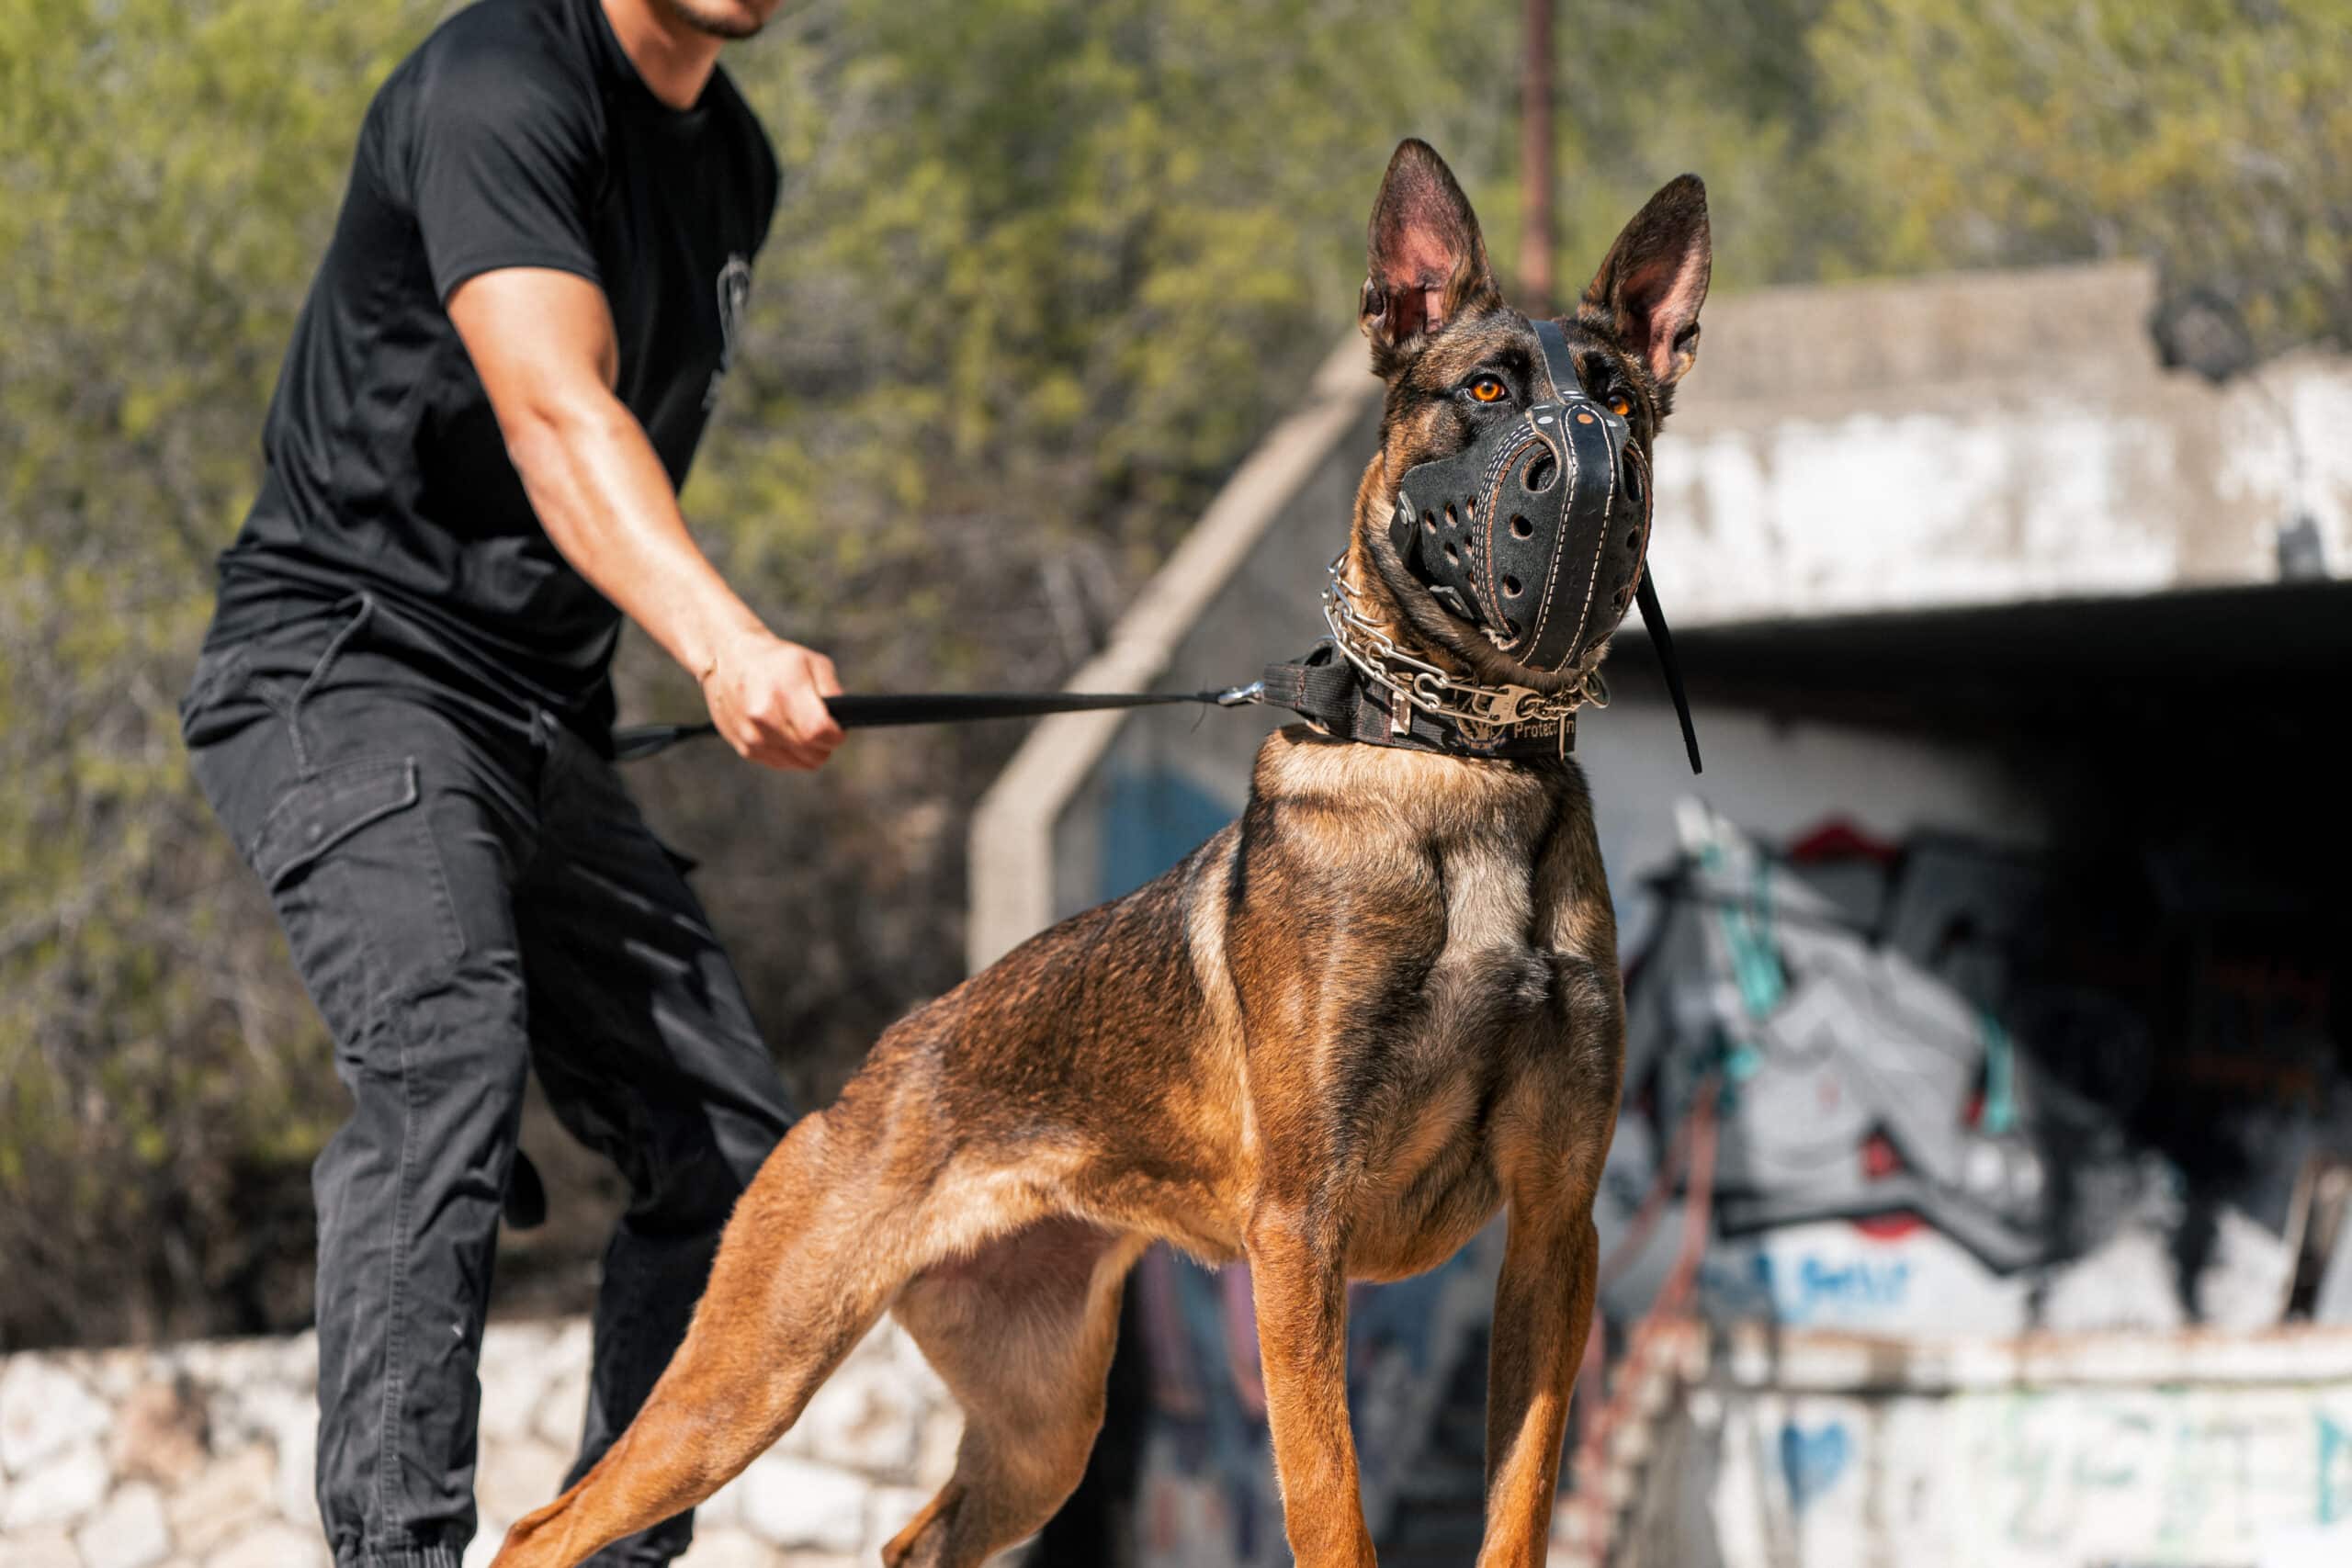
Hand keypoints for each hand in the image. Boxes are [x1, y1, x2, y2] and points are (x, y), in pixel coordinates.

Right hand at [699, 631, 844, 771]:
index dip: (836, 735)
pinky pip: (782, 763)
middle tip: (822, 728)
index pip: (819, 732)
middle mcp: (764, 717)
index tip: (837, 729)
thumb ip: (832, 691)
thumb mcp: (812, 662)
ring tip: (803, 729)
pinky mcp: (745, 749)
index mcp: (783, 692)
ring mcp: (752, 736)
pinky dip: (790, 754)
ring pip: (799, 763)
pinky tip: (786, 734)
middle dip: (824, 744)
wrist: (728, 659)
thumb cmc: (776, 660)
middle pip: (812, 753)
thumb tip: (844, 719)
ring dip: (807, 751)